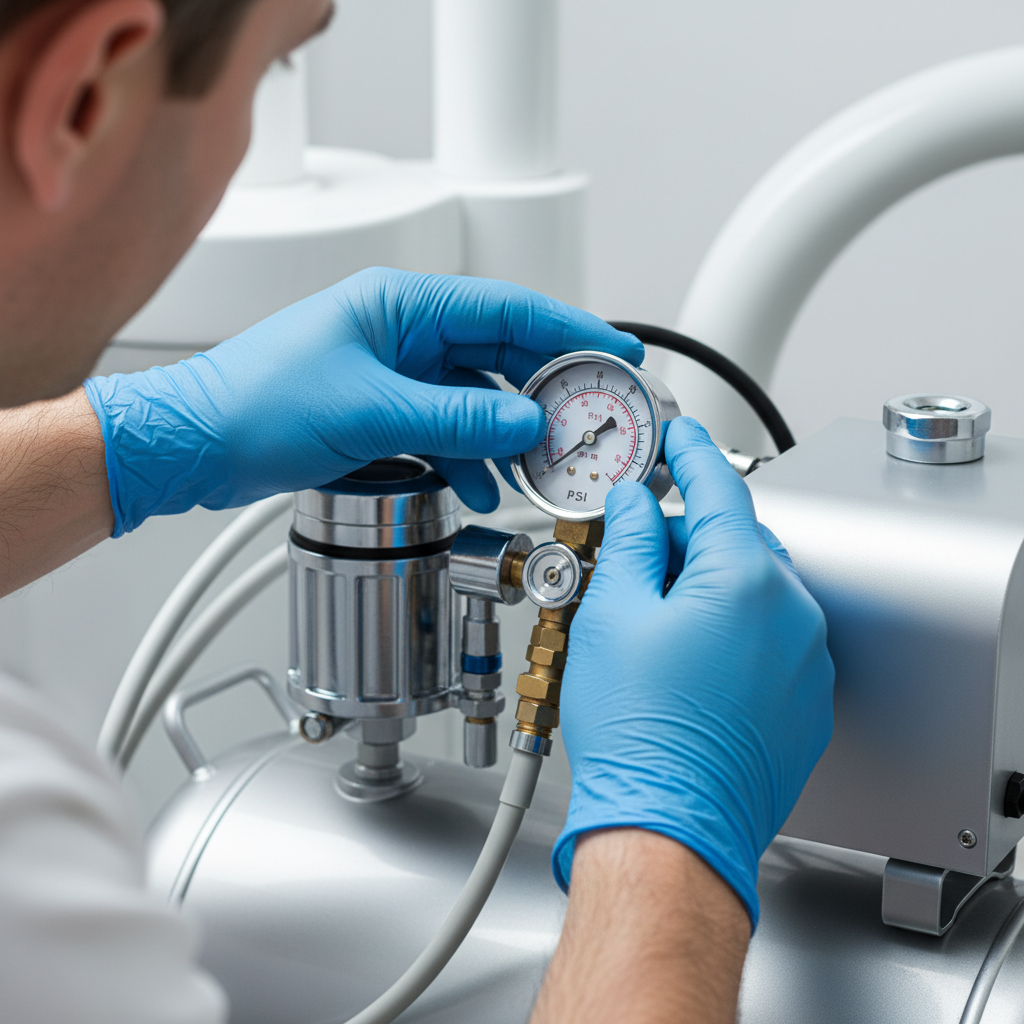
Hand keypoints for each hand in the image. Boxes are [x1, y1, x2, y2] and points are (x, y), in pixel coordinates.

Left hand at [83, 268, 641, 534]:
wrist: (194, 446)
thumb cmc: (256, 404)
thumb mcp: (370, 411)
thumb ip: (458, 417)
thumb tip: (527, 419)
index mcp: (402, 306)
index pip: (507, 310)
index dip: (570, 332)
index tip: (617, 353)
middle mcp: (404, 334)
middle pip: (500, 357)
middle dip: (547, 393)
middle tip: (590, 422)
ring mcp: (395, 376)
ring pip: (476, 401)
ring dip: (506, 436)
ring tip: (535, 470)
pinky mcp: (382, 414)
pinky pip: (445, 431)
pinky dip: (467, 459)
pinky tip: (479, 487)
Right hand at [555, 417, 833, 923]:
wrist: (669, 827)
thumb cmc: (640, 734)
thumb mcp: (614, 612)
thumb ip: (634, 539)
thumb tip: (639, 501)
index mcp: (747, 579)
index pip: (720, 488)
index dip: (692, 452)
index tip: (681, 435)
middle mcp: (792, 614)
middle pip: (734, 543)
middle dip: (684, 541)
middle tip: (631, 560)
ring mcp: (805, 661)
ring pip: (751, 594)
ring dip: (704, 591)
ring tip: (647, 630)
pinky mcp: (803, 702)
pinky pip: (768, 641)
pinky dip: (729, 634)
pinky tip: (683, 668)